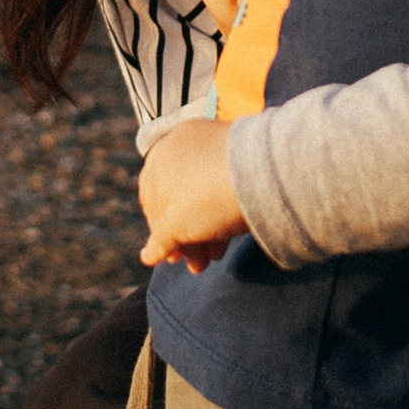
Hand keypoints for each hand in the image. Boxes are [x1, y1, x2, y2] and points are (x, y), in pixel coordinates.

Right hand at [138, 119, 246, 271]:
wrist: (261, 170)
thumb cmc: (210, 197)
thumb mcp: (177, 225)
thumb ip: (160, 241)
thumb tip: (147, 257)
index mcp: (158, 159)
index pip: (152, 205)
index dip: (161, 236)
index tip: (174, 258)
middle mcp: (180, 145)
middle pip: (178, 200)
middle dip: (186, 237)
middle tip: (198, 264)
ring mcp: (209, 144)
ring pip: (200, 193)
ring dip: (204, 229)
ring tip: (215, 255)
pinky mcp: (236, 149)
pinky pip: (220, 183)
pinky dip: (219, 209)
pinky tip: (227, 234)